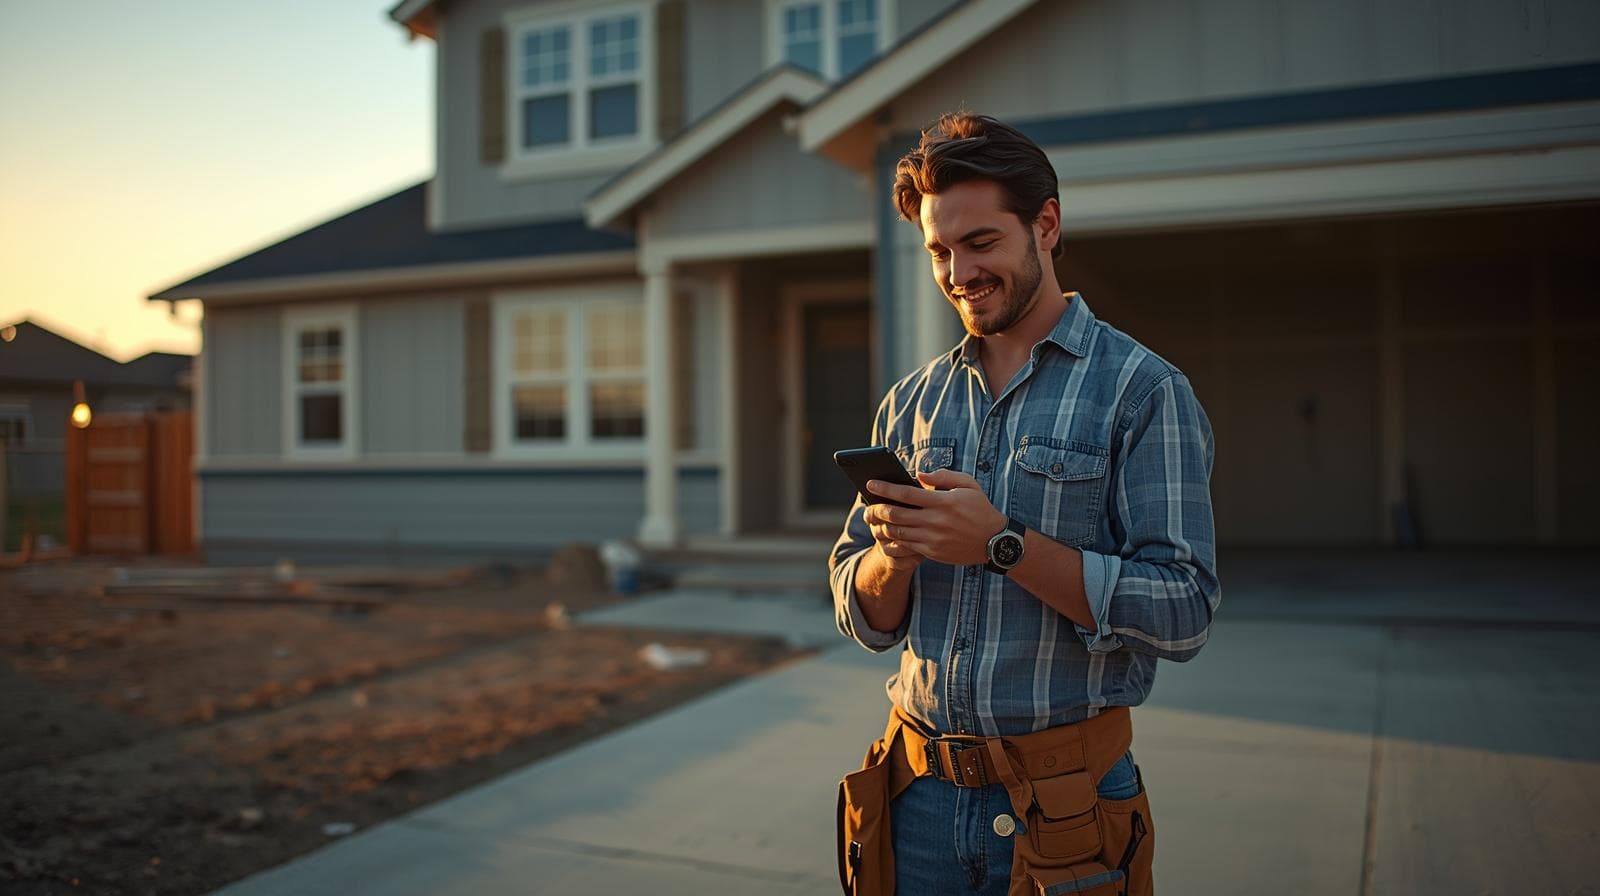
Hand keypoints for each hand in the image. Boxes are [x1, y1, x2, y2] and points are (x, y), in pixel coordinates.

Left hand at [863, 468, 1006, 566]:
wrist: (995, 541)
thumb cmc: (980, 508)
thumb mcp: (968, 485)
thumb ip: (943, 476)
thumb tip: (919, 474)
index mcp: (943, 502)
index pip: (906, 493)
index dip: (885, 488)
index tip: (870, 483)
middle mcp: (936, 521)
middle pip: (896, 515)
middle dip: (876, 509)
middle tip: (867, 505)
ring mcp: (933, 539)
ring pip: (897, 533)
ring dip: (881, 526)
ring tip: (874, 520)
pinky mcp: (933, 552)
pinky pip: (906, 547)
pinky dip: (893, 540)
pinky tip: (887, 535)